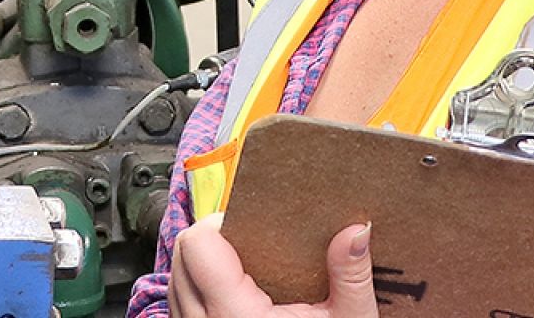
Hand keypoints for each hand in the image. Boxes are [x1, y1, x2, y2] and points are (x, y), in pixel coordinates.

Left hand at [169, 215, 376, 317]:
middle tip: (254, 247)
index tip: (254, 229)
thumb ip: (350, 277)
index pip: (198, 244)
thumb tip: (357, 230)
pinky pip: (180, 305)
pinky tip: (235, 297)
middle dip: (214, 241)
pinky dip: (199, 292)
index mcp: (236, 315)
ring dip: (204, 266)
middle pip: (182, 254)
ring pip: (176, 279)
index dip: (221, 225)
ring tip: (246, 272)